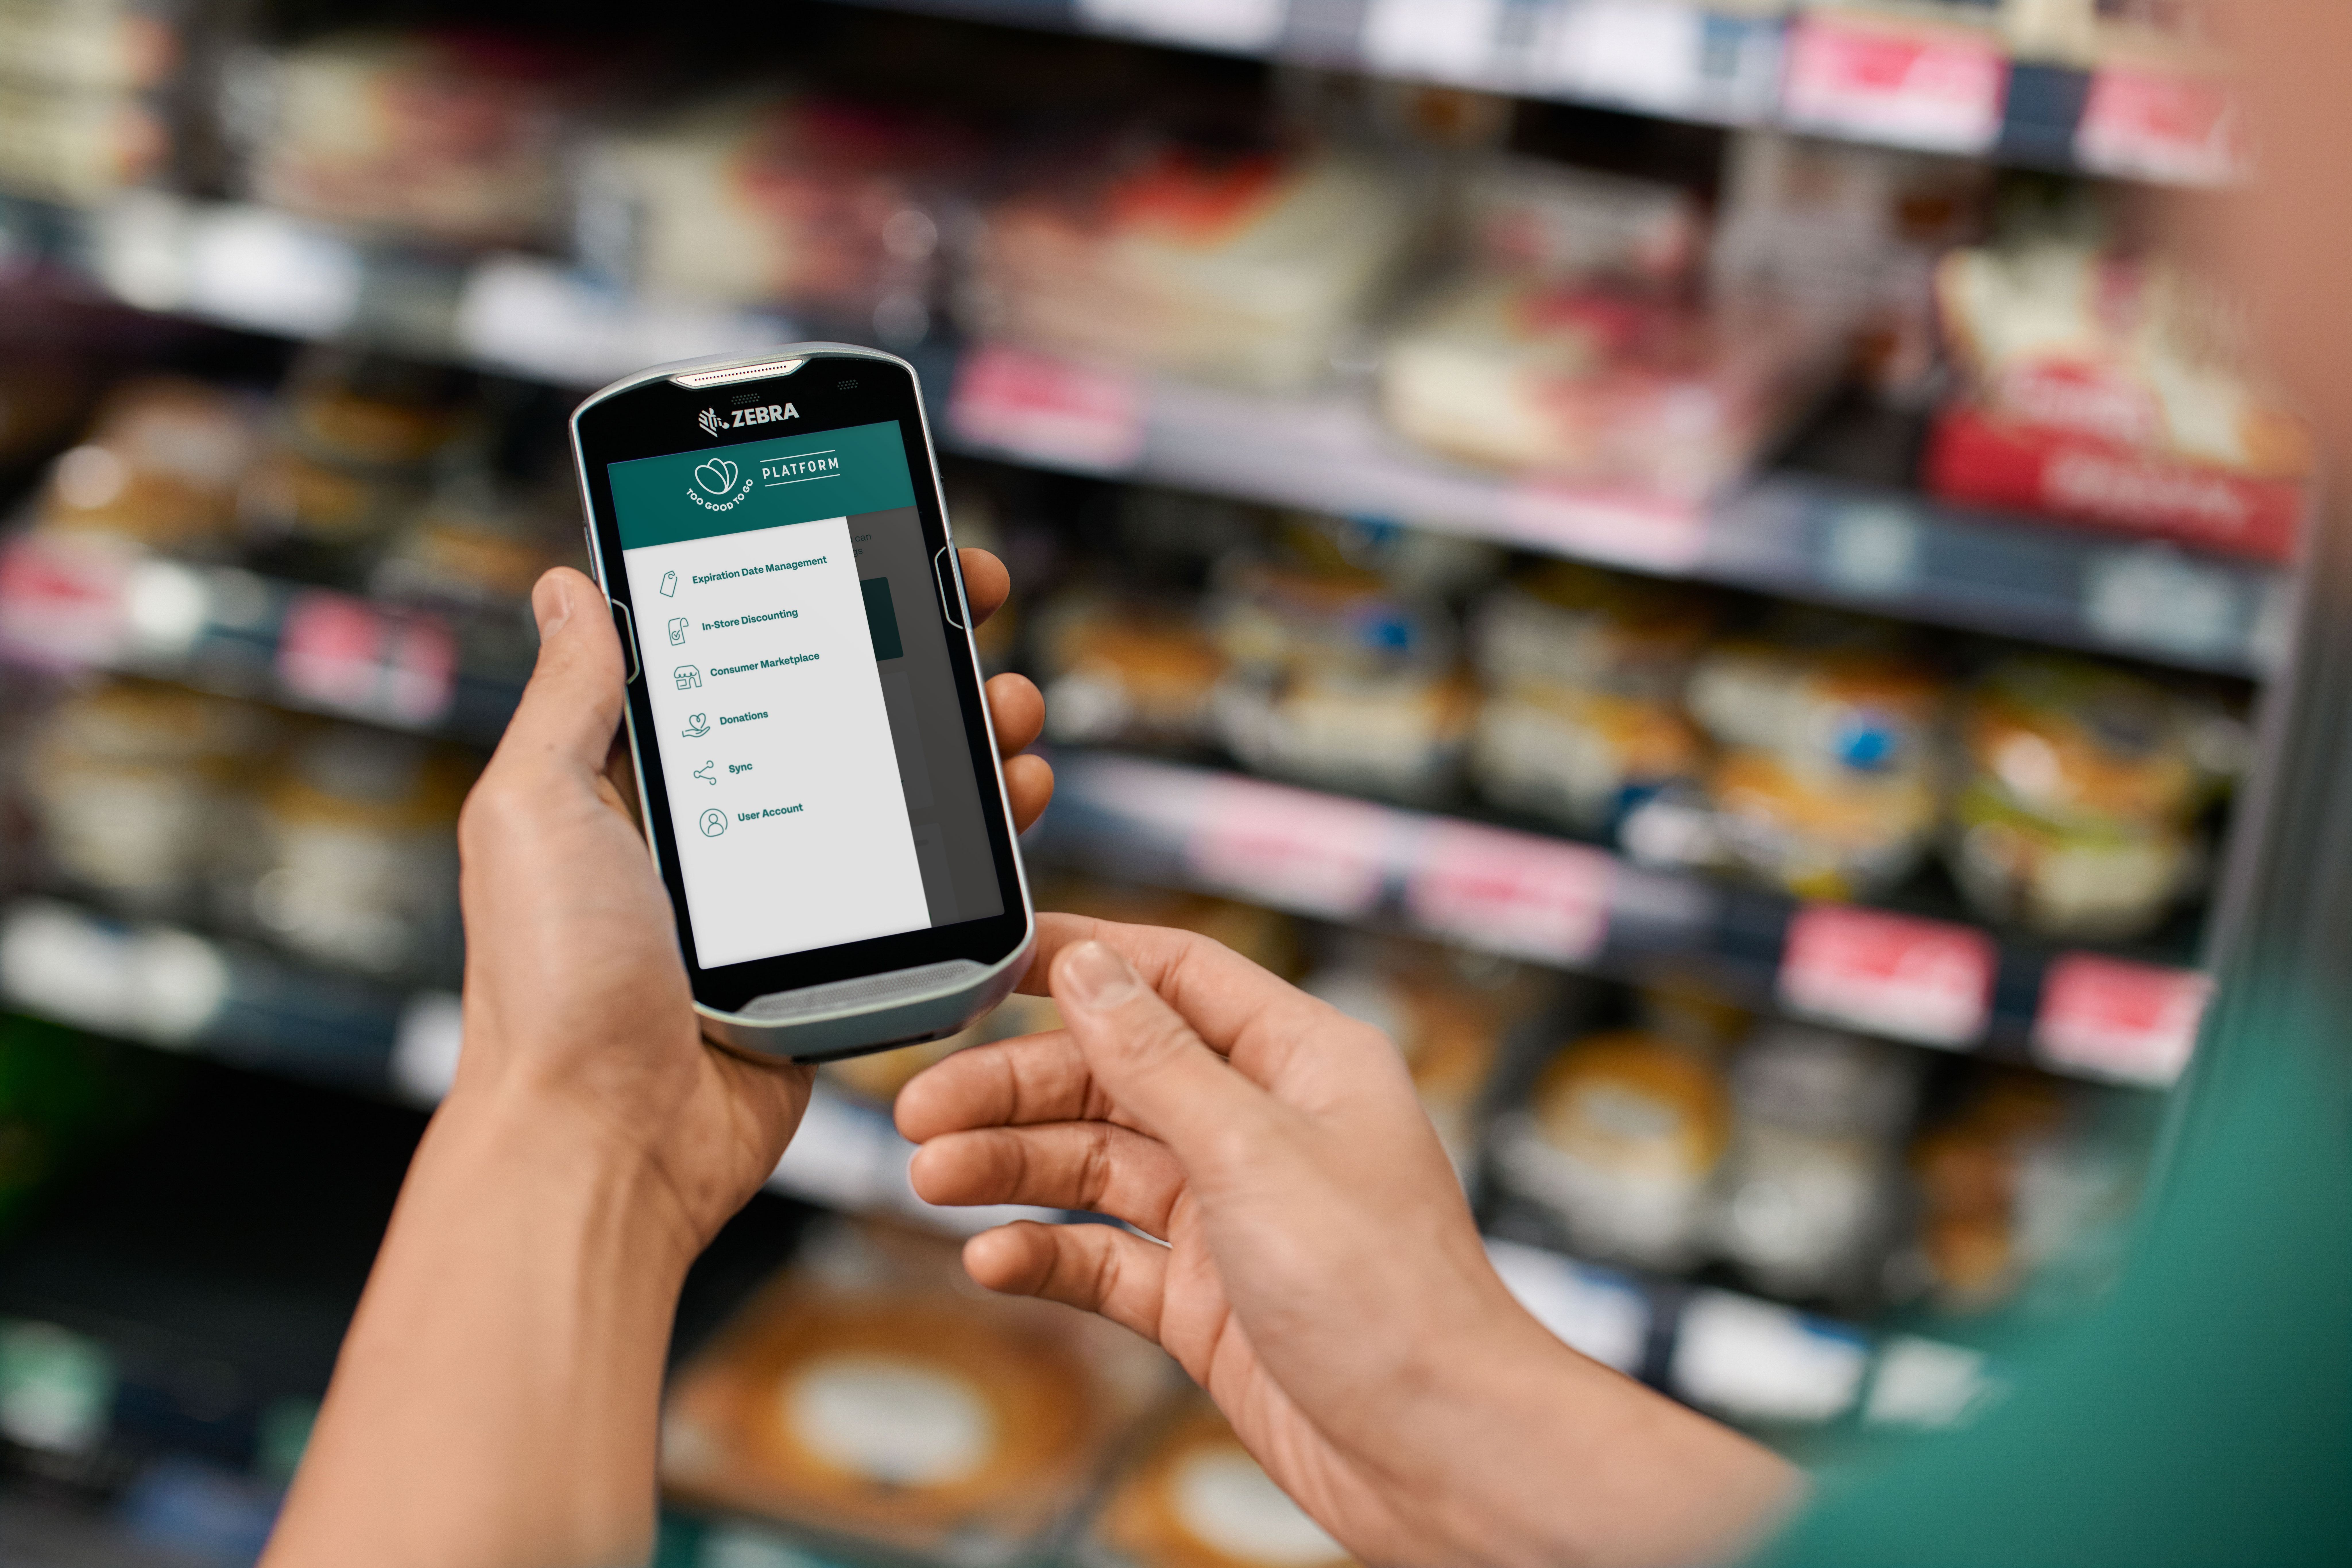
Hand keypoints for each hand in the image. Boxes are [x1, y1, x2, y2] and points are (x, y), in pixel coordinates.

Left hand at [451, 552, 1049, 1255]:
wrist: (603, 1141)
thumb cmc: (548, 985)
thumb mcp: (532, 809)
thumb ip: (566, 698)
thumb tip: (570, 588)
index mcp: (641, 786)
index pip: (740, 655)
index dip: (806, 591)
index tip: (868, 541)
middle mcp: (720, 832)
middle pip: (837, 710)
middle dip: (913, 647)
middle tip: (967, 602)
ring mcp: (786, 899)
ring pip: (896, 788)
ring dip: (962, 730)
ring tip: (1004, 701)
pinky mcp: (838, 962)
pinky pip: (923, 882)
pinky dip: (978, 832)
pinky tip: (1010, 796)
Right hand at [898, 917, 1796, 1567]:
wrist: (1438, 1454)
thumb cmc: (1391, 1297)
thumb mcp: (1254, 1149)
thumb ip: (1158, 1059)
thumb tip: (1088, 967)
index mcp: (1302, 1061)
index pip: (1174, 976)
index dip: (1080, 962)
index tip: (985, 965)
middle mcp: (1266, 1126)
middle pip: (1115, 1075)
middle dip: (1016, 1086)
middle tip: (924, 1106)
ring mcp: (1232, 1215)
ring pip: (1097, 1166)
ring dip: (1012, 1168)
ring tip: (934, 1176)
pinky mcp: (1206, 1298)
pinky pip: (1104, 1259)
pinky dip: (1046, 1255)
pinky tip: (993, 1259)